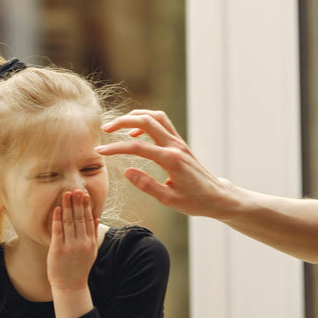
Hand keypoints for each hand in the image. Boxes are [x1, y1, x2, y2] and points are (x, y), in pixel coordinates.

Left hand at [47, 189, 97, 292]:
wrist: (70, 286)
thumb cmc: (79, 269)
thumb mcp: (91, 251)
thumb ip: (93, 234)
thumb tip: (96, 217)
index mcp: (90, 242)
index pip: (89, 220)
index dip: (86, 206)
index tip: (85, 194)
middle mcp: (81, 243)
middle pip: (80, 218)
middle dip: (78, 203)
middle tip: (76, 189)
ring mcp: (70, 246)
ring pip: (69, 222)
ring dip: (68, 207)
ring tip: (66, 194)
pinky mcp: (58, 250)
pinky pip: (58, 231)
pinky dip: (57, 219)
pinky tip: (57, 209)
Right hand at [97, 110, 235, 217]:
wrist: (216, 196)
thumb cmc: (194, 201)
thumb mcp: (168, 199)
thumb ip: (146, 185)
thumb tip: (126, 171)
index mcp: (171, 160)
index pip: (137, 147)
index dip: (116, 148)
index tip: (100, 152)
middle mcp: (175, 146)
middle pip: (146, 120)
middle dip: (123, 121)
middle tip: (106, 129)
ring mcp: (179, 142)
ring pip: (156, 116)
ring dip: (136, 116)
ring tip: (119, 126)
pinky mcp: (180, 143)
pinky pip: (162, 123)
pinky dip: (147, 122)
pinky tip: (136, 134)